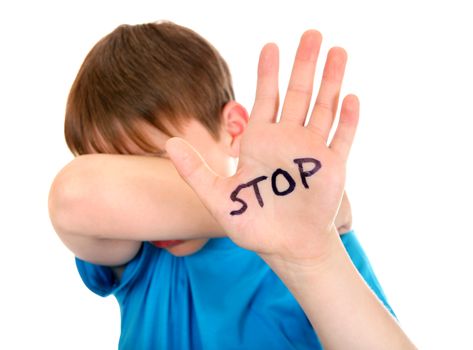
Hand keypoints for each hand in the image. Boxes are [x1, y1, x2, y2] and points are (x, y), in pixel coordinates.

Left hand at [166, 31, 358, 265]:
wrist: (285, 246)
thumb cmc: (253, 224)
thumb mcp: (218, 197)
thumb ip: (195, 170)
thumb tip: (169, 143)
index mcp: (261, 141)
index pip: (265, 97)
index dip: (267, 72)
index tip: (270, 45)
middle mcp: (288, 140)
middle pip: (298, 93)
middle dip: (304, 64)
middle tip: (310, 33)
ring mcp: (312, 151)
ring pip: (324, 108)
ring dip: (331, 80)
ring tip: (337, 51)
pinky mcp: (333, 167)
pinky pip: (342, 138)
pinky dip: (347, 119)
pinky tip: (351, 97)